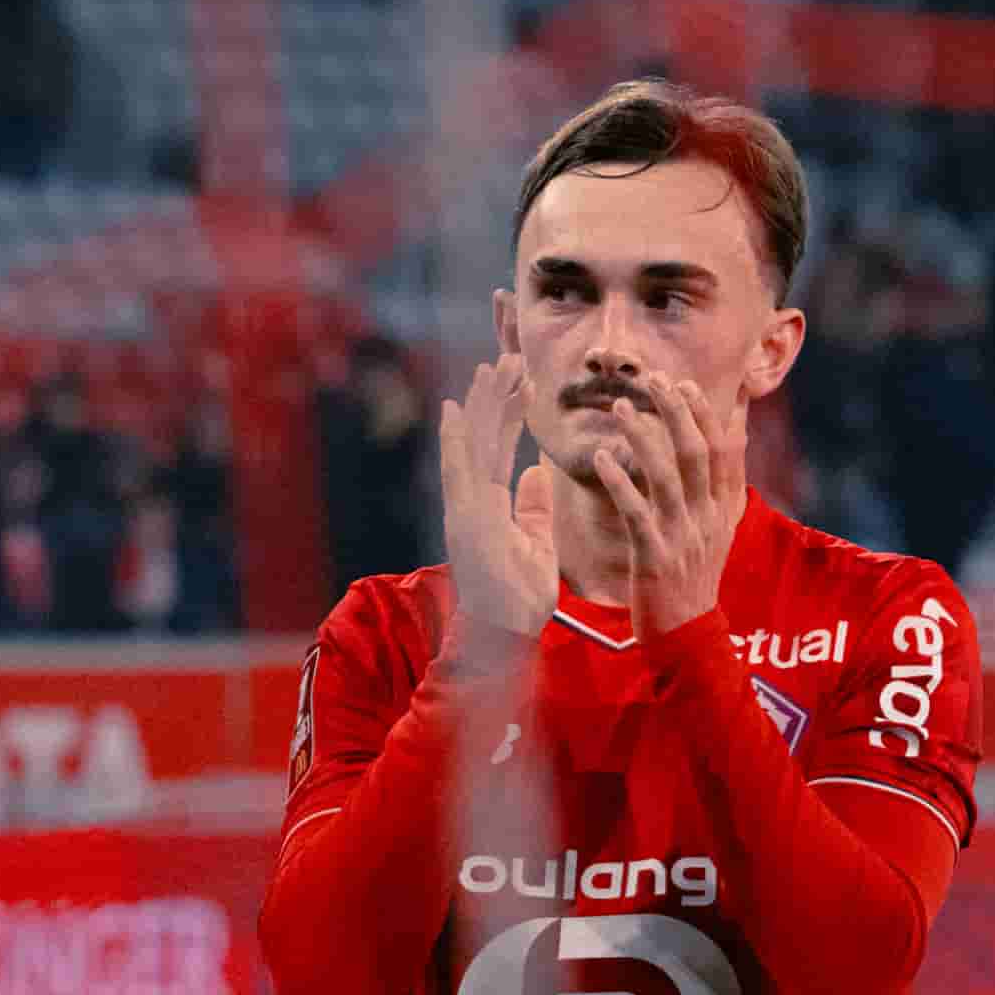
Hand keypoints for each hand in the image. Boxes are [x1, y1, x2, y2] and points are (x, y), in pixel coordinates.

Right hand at [439, 354, 556, 636]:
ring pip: (474, 446)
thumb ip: (534, 507)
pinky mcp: (464, 521)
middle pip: (485, 439)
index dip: (510, 414)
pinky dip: (456, 441)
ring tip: (494, 367)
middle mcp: (473, 501)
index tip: (523, 380)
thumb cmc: (520, 597)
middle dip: (496, 397)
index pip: (502, 449)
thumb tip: (537, 472)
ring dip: (482, 406)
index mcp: (491, 504)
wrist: (506, 637)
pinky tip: (457, 409)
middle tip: (509, 357)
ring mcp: (466, 510)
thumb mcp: (537, 542)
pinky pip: (460, 475)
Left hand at [591, 373, 747, 639]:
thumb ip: (725, 477)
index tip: (685, 382)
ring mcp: (683, 537)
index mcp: (725, 508)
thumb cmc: (696, 572)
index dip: (706, 413)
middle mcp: (708, 517)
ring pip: (665, 475)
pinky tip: (601, 459)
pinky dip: (619, 481)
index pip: (725, 450)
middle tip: (652, 379)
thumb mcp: (721, 524)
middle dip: (676, 411)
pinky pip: (636, 512)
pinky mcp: (654, 557)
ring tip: (619, 407)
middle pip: (696, 453)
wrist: (688, 633)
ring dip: (642, 436)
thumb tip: (736, 426)